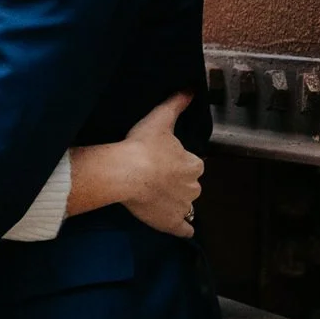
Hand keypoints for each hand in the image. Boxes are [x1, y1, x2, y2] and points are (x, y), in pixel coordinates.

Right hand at [115, 94, 203, 237]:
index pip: (192, 165)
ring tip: (158, 198)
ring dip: (177, 202)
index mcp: (194, 164)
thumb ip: (177, 103)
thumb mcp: (160, 119)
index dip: (178, 163)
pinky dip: (184, 229)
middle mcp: (193, 187)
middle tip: (156, 178)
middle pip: (189, 185)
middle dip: (177, 183)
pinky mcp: (172, 224)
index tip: (164, 161)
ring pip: (186, 205)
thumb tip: (191, 89)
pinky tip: (180, 228)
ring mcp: (183, 207)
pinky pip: (184, 229)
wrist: (126, 173)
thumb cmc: (142, 145)